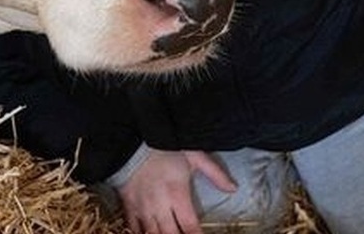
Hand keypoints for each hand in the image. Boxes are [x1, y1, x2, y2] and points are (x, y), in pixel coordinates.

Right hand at [117, 149, 236, 233]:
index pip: (190, 227)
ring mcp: (143, 208)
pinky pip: (134, 228)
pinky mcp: (129, 205)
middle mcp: (160, 206)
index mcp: (177, 194)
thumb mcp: (193, 155)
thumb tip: (234, 189)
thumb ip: (215, 174)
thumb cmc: (164, 147)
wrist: (131, 139)